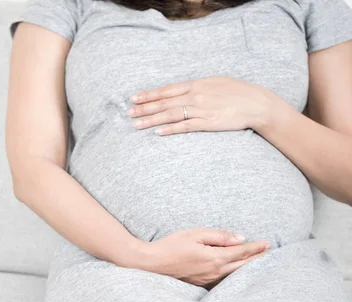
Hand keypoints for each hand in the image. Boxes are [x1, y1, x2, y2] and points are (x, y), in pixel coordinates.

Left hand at [127, 76, 279, 135]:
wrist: (257, 104)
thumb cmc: (237, 93)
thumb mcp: (215, 83)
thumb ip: (197, 87)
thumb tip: (181, 91)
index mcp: (196, 84)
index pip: (166, 90)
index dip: (148, 95)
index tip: (133, 98)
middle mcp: (195, 95)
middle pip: (164, 102)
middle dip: (144, 108)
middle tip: (128, 113)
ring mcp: (201, 109)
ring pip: (170, 115)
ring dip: (151, 120)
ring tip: (136, 125)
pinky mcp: (208, 122)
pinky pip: (185, 126)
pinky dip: (170, 129)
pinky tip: (157, 132)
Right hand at [127, 227, 270, 288]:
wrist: (151, 264)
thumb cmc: (171, 246)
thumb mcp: (194, 234)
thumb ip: (219, 236)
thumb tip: (240, 239)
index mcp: (214, 257)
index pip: (241, 252)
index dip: (256, 248)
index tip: (267, 243)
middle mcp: (214, 271)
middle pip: (242, 266)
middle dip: (257, 259)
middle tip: (269, 253)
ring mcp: (208, 280)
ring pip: (234, 274)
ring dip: (248, 268)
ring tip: (258, 263)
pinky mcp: (201, 283)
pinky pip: (223, 280)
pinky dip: (234, 275)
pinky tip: (236, 272)